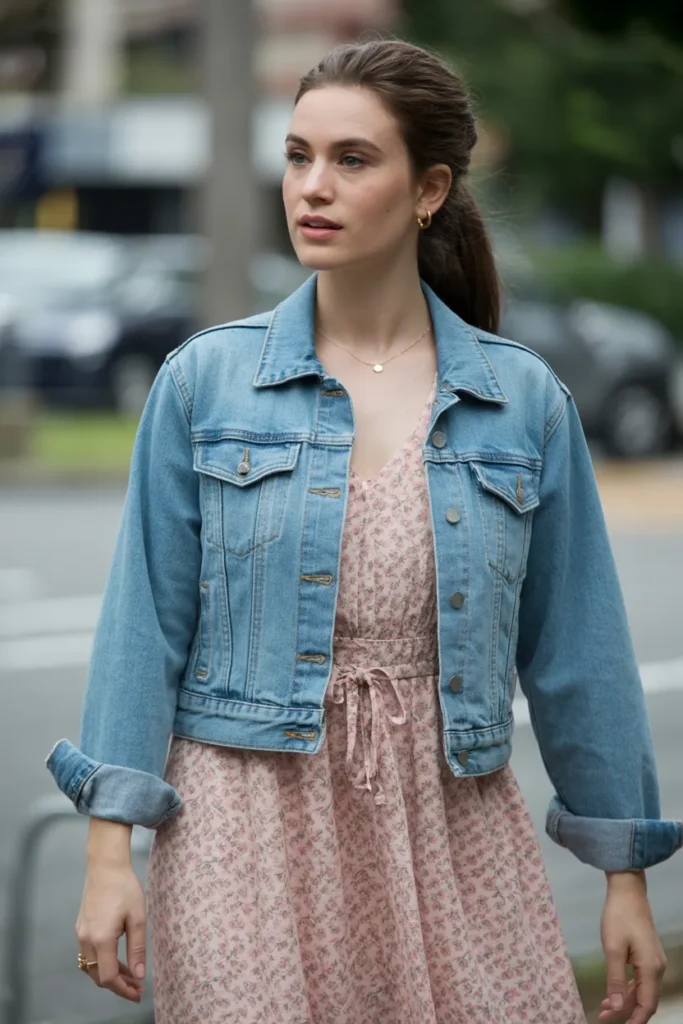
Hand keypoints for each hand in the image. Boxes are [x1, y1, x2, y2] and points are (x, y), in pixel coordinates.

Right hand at [75, 862, 146, 1002]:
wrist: (105, 866)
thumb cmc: (125, 888)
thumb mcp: (137, 918)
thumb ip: (137, 949)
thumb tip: (140, 975)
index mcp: (101, 939)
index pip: (108, 977)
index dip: (123, 989)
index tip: (138, 993)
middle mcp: (86, 940)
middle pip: (98, 975)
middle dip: (118, 985)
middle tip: (137, 988)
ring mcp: (81, 934)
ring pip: (92, 966)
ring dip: (110, 974)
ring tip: (131, 975)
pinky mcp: (81, 927)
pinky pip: (90, 954)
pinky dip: (103, 962)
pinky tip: (118, 959)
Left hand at [598, 872, 666, 1023]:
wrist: (627, 891)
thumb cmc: (619, 917)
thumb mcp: (613, 949)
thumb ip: (615, 980)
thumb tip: (618, 1008)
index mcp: (651, 968)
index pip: (646, 1004)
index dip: (634, 1020)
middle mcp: (657, 968)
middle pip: (644, 999)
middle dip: (625, 1011)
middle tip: (602, 1016)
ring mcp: (653, 961)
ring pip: (642, 990)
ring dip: (625, 1000)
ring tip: (604, 1008)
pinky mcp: (647, 955)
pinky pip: (640, 979)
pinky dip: (627, 987)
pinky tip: (613, 992)